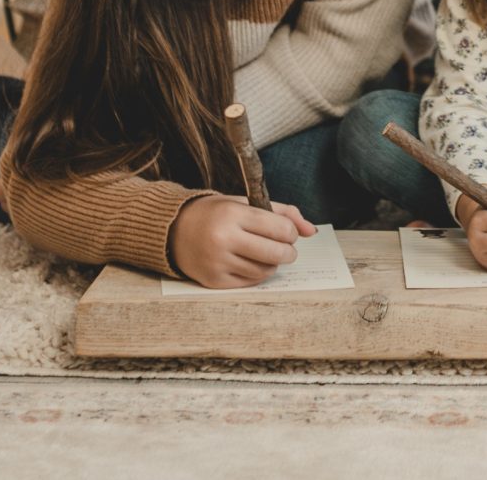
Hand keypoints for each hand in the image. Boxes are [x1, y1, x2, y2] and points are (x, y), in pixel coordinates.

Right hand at [169, 193, 314, 288]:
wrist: (174, 230)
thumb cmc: (216, 213)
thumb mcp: (245, 203)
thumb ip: (282, 212)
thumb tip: (312, 231)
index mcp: (233, 215)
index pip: (281, 229)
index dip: (291, 232)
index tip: (287, 232)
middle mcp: (224, 239)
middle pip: (276, 253)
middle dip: (288, 252)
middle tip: (286, 248)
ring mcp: (218, 262)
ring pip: (265, 270)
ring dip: (273, 263)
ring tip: (265, 253)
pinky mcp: (214, 281)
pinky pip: (250, 282)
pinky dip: (258, 274)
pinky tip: (251, 262)